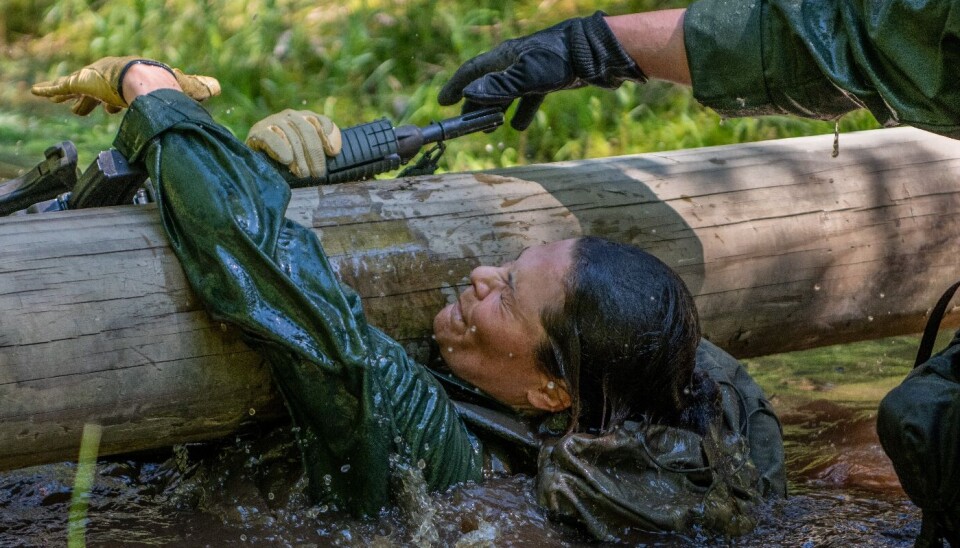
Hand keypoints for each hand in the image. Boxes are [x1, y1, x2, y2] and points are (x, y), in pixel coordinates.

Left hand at [31, 56, 219, 114]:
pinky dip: (49, 90)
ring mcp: (97, 80)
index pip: (125, 92)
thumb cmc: (168, 87)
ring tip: (72, 109)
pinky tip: (37, 92)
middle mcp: (115, 78)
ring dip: (77, 99)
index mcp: (137, 81)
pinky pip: (61, 86)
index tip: (115, 110)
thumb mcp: (188, 88)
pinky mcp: (82, 82)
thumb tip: (217, 88)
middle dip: (99, 101)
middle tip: (94, 111)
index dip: (120, 102)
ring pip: (83, 91)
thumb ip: (200, 88)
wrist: (150, 83)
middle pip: (104, 91)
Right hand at [245, 110, 341, 178]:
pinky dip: (279, 148)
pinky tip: (286, 160)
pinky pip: (270, 137)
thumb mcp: (309, 154)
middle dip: (315, 154)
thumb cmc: (290, 161)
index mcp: (305, 118)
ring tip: (303, 174)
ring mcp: (273, 121)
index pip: (321, 121)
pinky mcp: (257, 132)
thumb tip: (334, 150)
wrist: (257, 162)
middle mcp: (290, 116)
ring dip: (299, 157)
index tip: (332, 153)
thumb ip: (324, 148)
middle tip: (318, 174)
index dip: (329, 136)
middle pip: (307, 131)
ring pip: (291, 136)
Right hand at [438, 11, 644, 130]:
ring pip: (506, 93)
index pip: (473, 71)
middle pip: (487, 84)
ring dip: (496, 111)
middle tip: (466, 124)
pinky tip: (518, 127)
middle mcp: (515, 62)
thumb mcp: (526, 76)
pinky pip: (527, 97)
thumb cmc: (559, 60)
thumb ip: (499, 86)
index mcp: (504, 57)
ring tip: (489, 129)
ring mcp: (531, 71)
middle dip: (475, 104)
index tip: (444, 103)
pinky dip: (521, 112)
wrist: (594, 53)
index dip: (457, 87)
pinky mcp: (548, 79)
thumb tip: (470, 94)